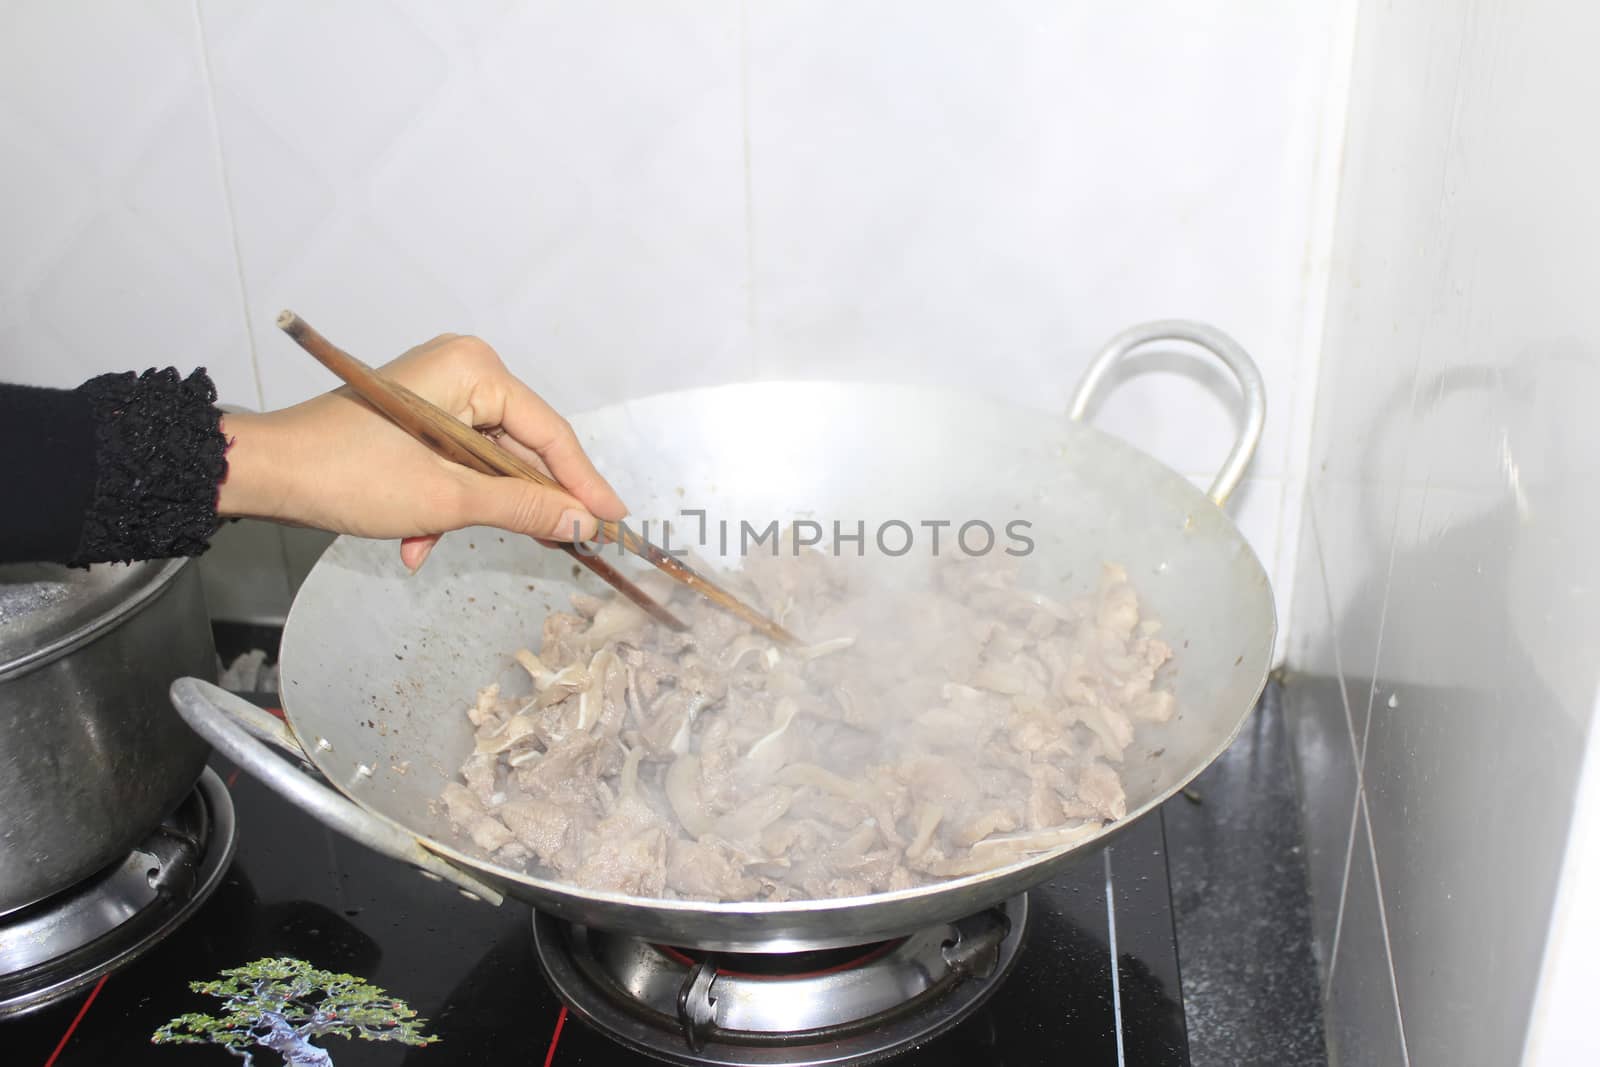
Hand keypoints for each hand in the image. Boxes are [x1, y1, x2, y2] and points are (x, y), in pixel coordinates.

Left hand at [216, 333, 626, 570]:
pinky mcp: (418, 416)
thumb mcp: (447, 500)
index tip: (615, 525)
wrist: (265, 473)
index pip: (551, 433)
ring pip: (486, 464)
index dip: (584, 484)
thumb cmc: (348, 474)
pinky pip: (456, 463)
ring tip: (440, 543)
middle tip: (557, 549)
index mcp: (476, 370)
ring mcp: (439, 391)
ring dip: (469, 513)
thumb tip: (585, 524)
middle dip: (516, 505)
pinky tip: (415, 541)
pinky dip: (444, 504)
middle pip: (520, 449)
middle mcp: (463, 369)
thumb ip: (523, 509)